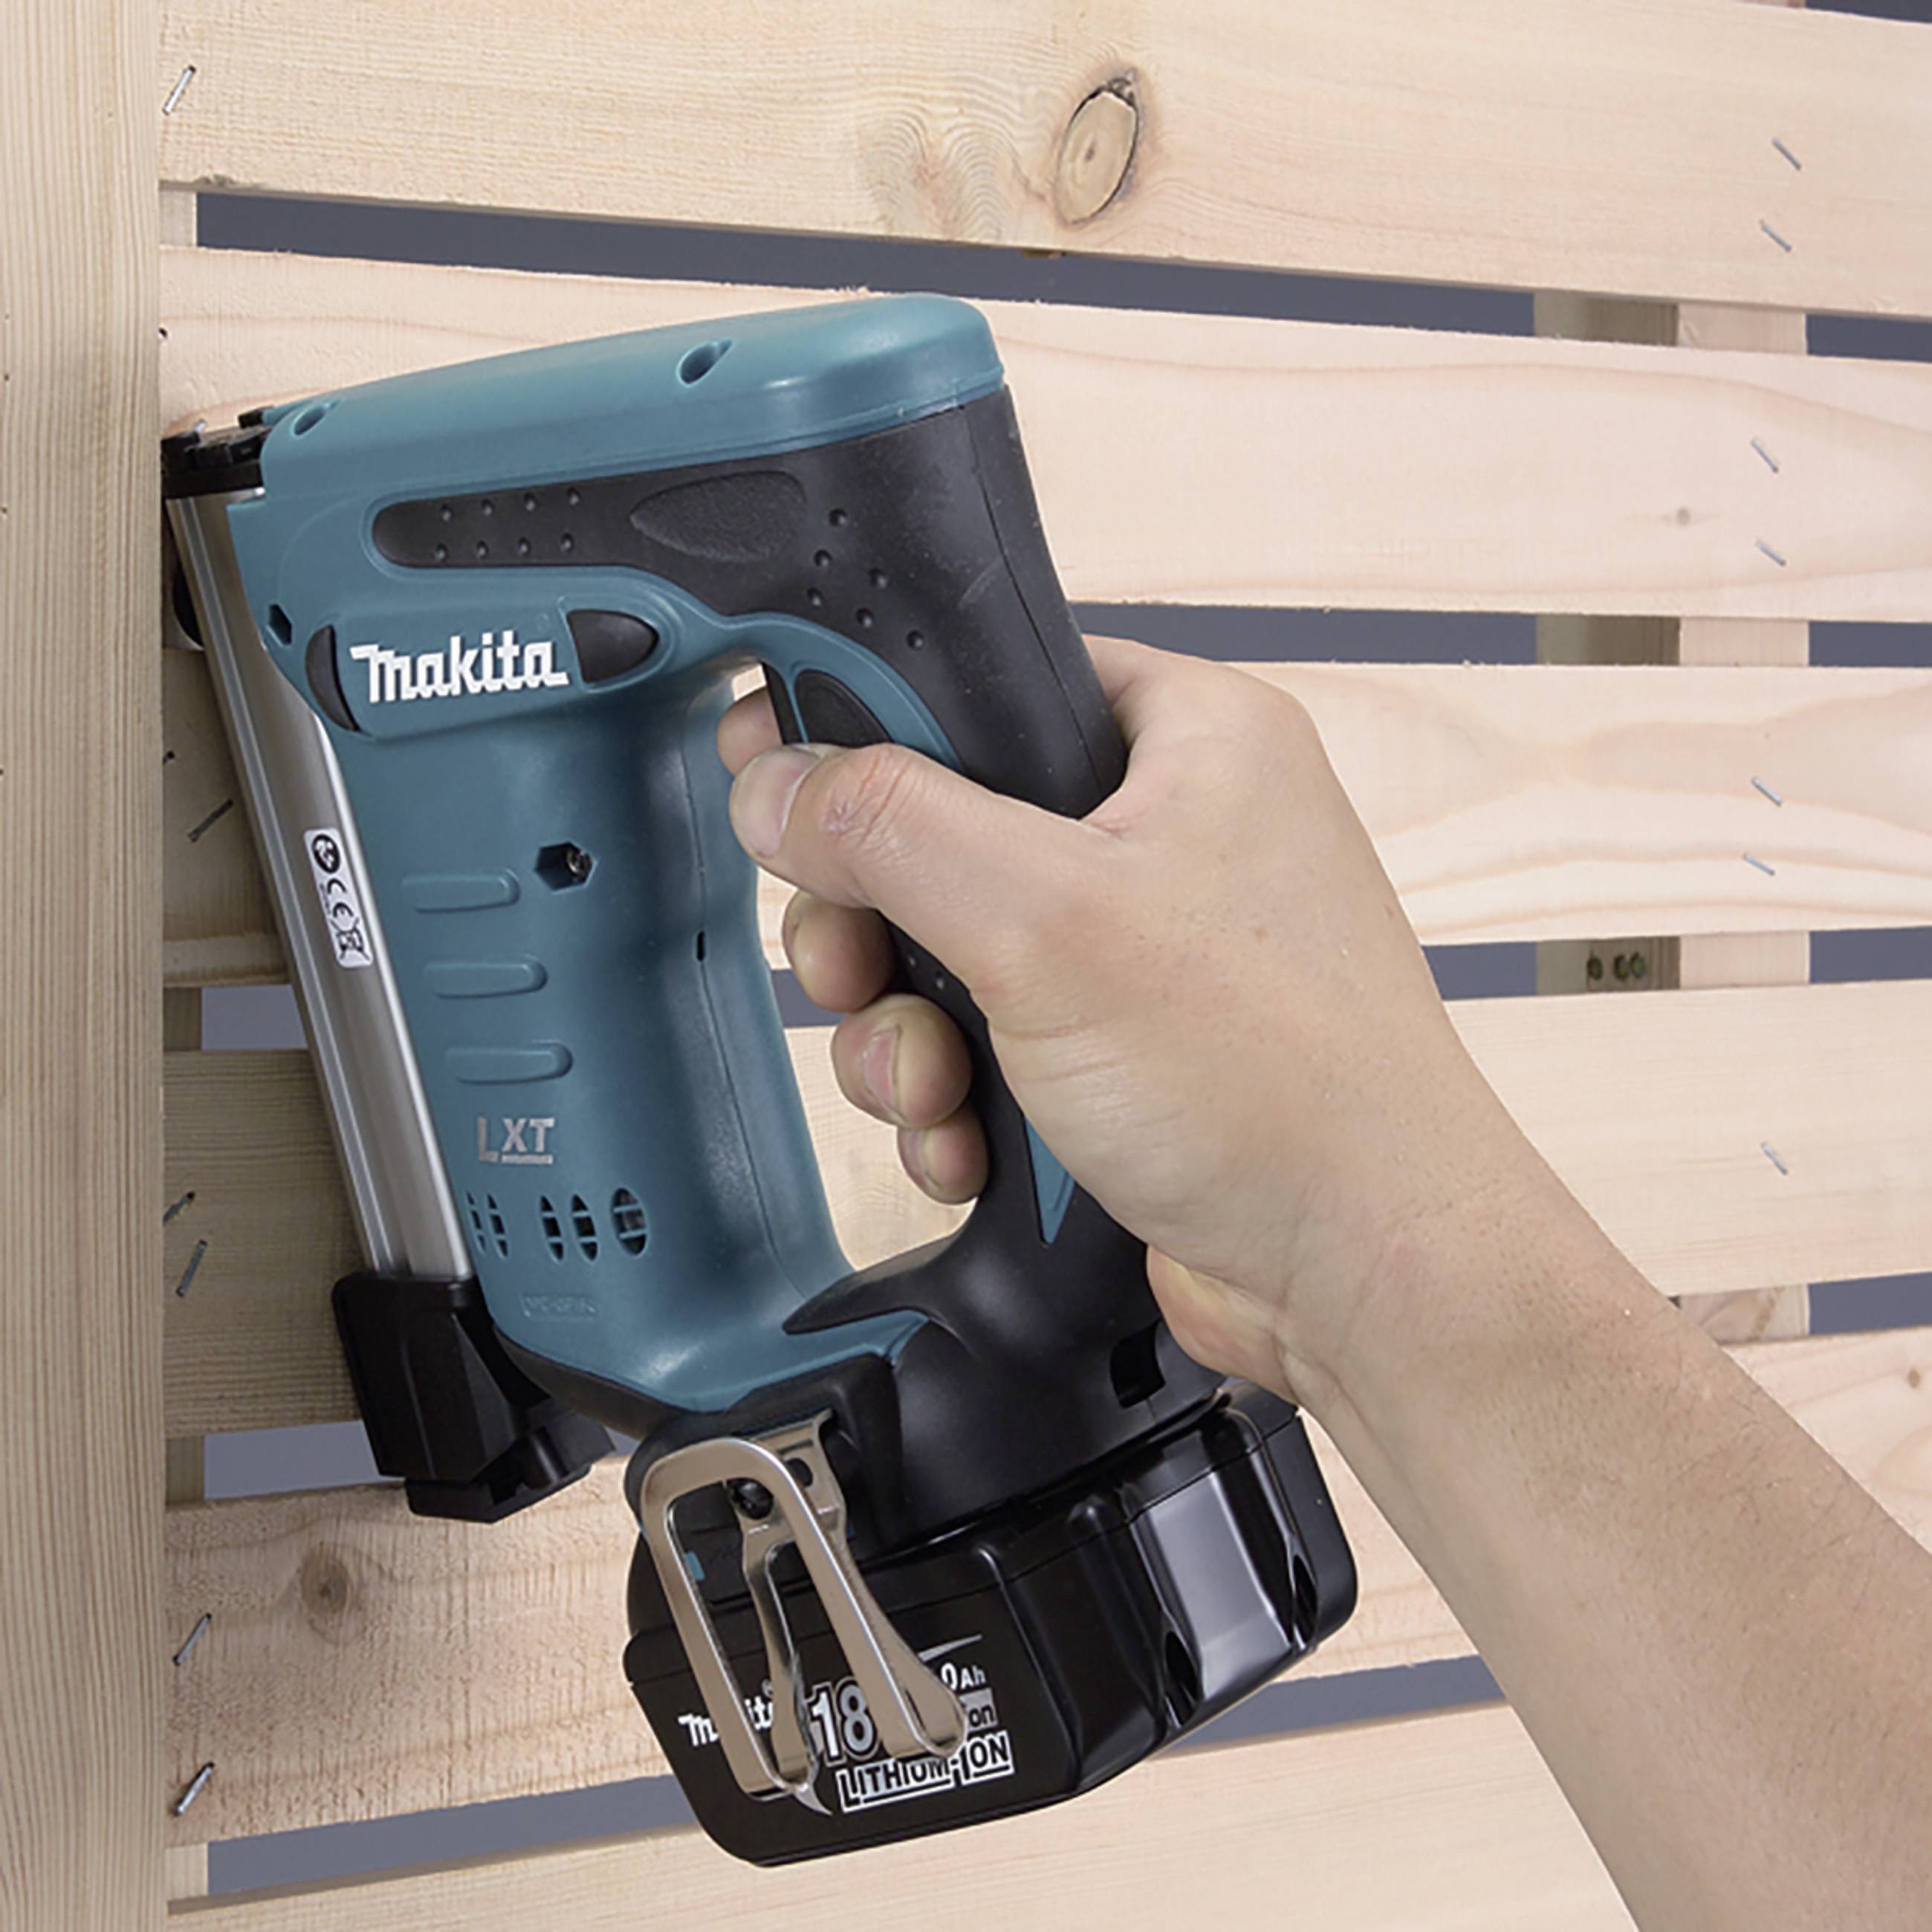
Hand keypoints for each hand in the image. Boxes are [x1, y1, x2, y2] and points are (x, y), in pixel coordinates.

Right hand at [720, 636, 1552, 1408]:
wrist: (1366, 1274)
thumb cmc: (1282, 1085)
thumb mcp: (1051, 922)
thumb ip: (893, 830)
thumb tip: (782, 786)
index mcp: (1191, 739)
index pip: (991, 682)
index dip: (875, 724)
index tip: (785, 769)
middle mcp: (1171, 834)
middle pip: (945, 832)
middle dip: (878, 926)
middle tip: (851, 969)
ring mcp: (1145, 954)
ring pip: (951, 955)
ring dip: (908, 1035)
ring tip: (935, 1090)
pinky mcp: (1122, 1055)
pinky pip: (988, 1047)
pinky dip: (958, 1100)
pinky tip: (969, 1149)